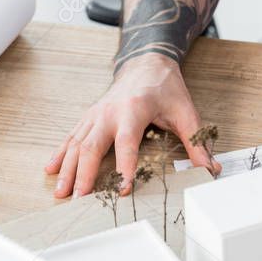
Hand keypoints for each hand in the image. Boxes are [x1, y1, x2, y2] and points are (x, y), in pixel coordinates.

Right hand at [45, 54, 220, 197]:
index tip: (122, 189)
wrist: (146, 62)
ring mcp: (96, 114)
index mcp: (134, 110)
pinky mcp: (89, 117)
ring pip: (77, 144)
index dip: (124, 167)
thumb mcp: (186, 113)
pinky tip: (51, 170)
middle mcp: (109, 112)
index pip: (127, 143)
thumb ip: (197, 142)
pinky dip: (61, 154)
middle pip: (92, 146)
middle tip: (80, 198)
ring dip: (68, 169)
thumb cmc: (166, 88)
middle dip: (84, 173)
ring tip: (61, 193)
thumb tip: (210, 169)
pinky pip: (72, 137)